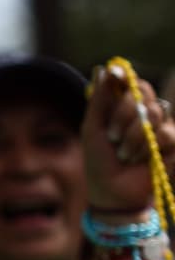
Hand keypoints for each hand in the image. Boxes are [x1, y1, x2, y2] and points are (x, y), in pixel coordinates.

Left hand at [82, 67, 174, 210]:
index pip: (135, 84)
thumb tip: (103, 68)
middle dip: (123, 115)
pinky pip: (167, 135)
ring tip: (124, 154)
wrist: (112, 191)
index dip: (127, 80)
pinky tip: (139, 161)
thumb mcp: (93, 128)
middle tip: (112, 137)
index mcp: (127, 109)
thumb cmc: (99, 160)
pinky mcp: (174, 146)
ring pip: (155, 114)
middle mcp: (147, 115)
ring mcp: (162, 130)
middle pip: (144, 95)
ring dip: (134, 136)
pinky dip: (148, 148)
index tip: (116, 77)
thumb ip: (99, 99)